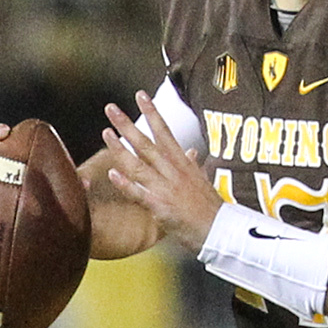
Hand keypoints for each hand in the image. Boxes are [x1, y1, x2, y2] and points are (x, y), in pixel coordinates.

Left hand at [99, 93, 221, 253]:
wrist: (221, 231)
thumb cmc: (212, 209)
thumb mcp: (204, 182)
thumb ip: (193, 165)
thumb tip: (191, 151)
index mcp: (183, 164)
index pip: (165, 132)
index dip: (152, 113)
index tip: (141, 96)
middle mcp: (173, 172)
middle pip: (147, 144)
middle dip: (128, 124)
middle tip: (111, 108)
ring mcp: (166, 189)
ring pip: (139, 165)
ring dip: (121, 149)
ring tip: (106, 133)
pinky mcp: (161, 207)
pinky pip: (140, 194)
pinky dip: (126, 184)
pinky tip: (113, 174)